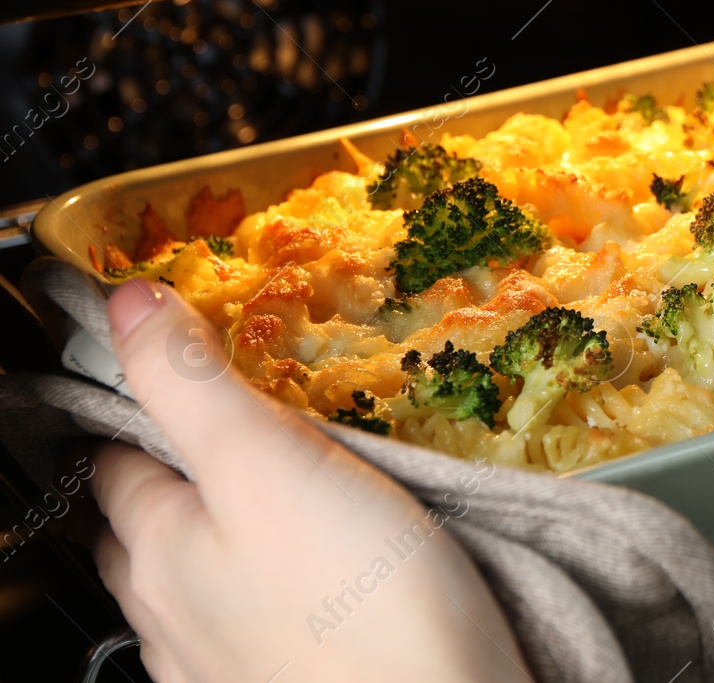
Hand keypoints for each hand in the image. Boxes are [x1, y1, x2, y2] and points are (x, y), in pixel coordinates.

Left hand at [90, 280, 531, 682]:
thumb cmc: (362, 602)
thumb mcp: (268, 462)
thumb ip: (192, 383)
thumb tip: (125, 303)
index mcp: (159, 547)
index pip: (115, 455)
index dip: (141, 401)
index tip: (181, 361)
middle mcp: (172, 613)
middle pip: (148, 523)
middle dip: (179, 470)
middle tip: (244, 421)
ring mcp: (221, 662)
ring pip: (200, 578)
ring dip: (226, 534)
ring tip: (287, 492)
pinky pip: (253, 622)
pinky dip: (271, 587)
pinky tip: (319, 577)